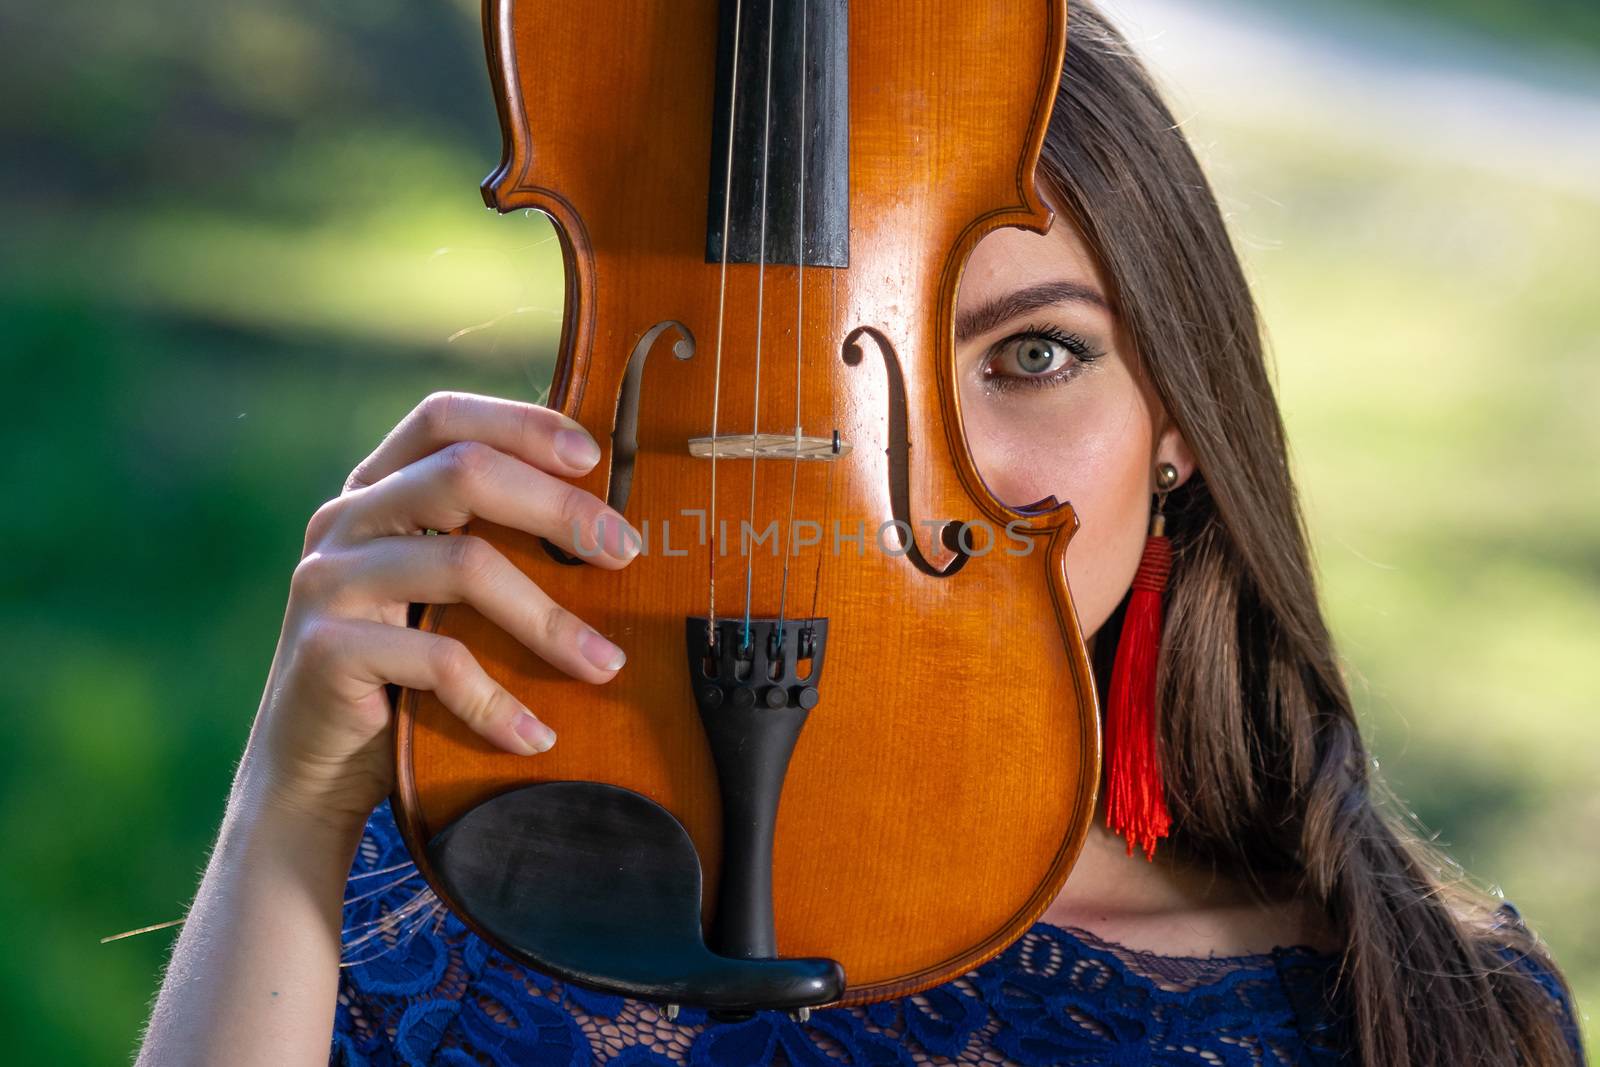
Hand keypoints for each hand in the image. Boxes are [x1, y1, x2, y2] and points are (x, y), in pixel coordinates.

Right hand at [236, 391, 637, 830]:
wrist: (313, 766)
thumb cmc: (404, 670)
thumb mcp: (443, 593)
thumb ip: (489, 541)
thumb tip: (608, 524)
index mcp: (376, 488)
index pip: (442, 417)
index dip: (519, 423)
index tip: (592, 456)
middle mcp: (344, 518)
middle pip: (463, 472)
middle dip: (558, 507)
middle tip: (625, 553)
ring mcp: (328, 580)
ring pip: (464, 565)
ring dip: (550, 621)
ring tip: (607, 665)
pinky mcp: (326, 649)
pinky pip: (438, 660)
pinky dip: (497, 701)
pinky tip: (536, 736)